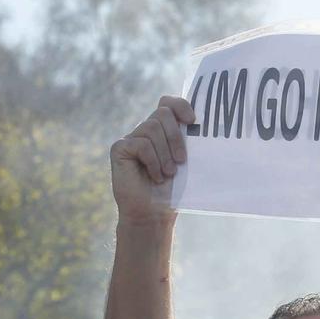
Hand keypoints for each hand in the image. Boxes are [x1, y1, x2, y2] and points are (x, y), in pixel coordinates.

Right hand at [111, 96, 193, 223]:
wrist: (154, 215)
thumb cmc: (172, 191)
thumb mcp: (186, 162)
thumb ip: (187, 140)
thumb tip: (199, 122)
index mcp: (163, 131)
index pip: (168, 103)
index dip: (181, 105)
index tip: (193, 121)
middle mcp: (146, 130)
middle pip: (163, 113)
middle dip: (176, 136)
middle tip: (182, 161)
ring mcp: (131, 139)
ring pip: (152, 128)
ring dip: (165, 154)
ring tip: (168, 174)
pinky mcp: (119, 149)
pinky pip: (141, 144)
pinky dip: (153, 162)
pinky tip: (155, 177)